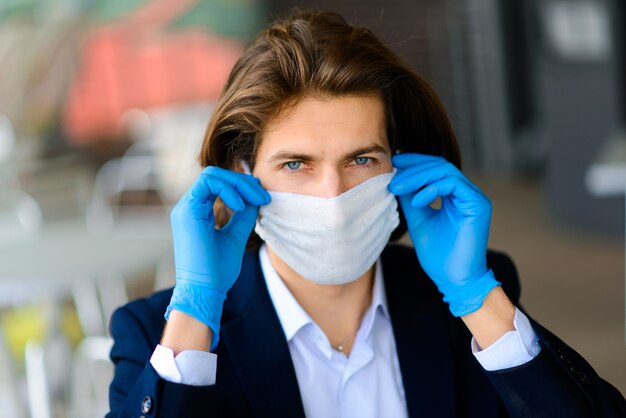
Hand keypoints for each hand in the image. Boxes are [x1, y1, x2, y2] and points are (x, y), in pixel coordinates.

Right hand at [166, 166, 269, 348]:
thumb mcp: (236, 236)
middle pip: (216, 175)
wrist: (204, 290)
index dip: (242, 186)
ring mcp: (186, 208)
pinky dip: (228, 189)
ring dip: (238, 184)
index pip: (219, 184)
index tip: (263, 197)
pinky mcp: (187, 211)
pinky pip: (207, 183)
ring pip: (211, 175)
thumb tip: (255, 196)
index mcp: (198, 212)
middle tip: (264, 196)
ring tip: (255, 200)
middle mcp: (189, 207)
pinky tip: (240, 206)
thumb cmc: (217, 271)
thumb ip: (243, 216)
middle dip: (243, 182)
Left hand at [389, 153, 499, 316]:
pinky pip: (452, 184)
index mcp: (455, 195)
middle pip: (439, 164)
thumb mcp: (418, 220)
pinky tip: (415, 202)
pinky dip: (431, 189)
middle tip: (391, 175)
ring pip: (445, 170)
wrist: (455, 280)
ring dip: (417, 177)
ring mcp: (474, 197)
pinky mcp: (477, 204)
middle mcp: (467, 193)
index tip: (393, 162)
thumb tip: (396, 179)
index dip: (414, 162)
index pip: (435, 168)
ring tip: (397, 188)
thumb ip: (410, 199)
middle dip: (413, 167)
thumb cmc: (439, 255)